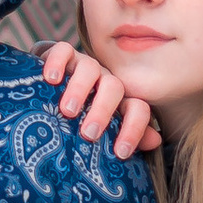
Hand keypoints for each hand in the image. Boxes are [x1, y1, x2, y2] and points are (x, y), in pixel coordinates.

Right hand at [41, 40, 158, 158]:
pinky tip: (50, 79)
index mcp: (118, 101)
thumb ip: (127, 137)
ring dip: (79, 90)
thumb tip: (155, 140)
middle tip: (89, 133)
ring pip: (89, 68)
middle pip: (113, 88)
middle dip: (103, 111)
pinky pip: (63, 50)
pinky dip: (57, 62)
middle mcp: (104, 81)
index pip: (136, 109)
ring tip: (68, 111)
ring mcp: (83, 66)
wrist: (46, 94)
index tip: (121, 152)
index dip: (134, 128)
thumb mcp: (102, 133)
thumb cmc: (76, 121)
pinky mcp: (61, 55)